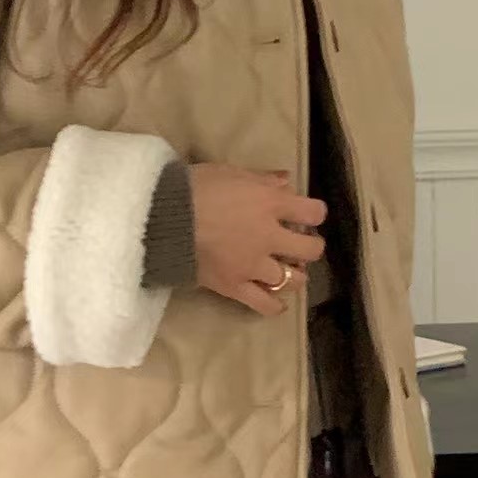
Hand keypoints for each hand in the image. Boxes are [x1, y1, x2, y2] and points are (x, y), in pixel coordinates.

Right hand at [189, 165, 325, 314]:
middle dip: (310, 247)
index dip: (314, 213)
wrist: (163, 219)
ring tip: (287, 271)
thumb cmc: (195, 188)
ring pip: (293, 280)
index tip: (305, 215)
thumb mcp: (231, 172)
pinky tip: (278, 302)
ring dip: (295, 275)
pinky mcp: (235, 287)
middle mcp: (269, 237)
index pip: (313, 212)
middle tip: (299, 244)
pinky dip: (275, 305)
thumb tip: (287, 181)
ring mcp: (254, 265)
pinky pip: (265, 304)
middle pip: (310, 249)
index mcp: (271, 204)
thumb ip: (263, 179)